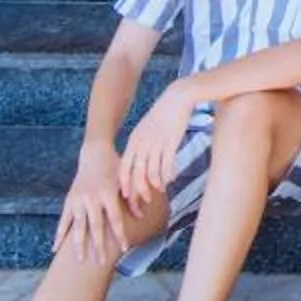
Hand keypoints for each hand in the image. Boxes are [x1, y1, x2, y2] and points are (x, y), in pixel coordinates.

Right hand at [56, 151, 132, 262]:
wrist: (95, 154)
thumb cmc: (116, 168)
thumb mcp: (127, 180)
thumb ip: (133, 198)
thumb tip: (142, 215)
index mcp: (107, 193)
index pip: (115, 218)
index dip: (120, 233)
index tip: (125, 248)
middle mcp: (91, 197)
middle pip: (96, 225)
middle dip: (99, 245)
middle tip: (101, 262)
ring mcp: (78, 200)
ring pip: (77, 225)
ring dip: (78, 244)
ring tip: (79, 260)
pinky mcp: (69, 200)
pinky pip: (63, 221)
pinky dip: (59, 235)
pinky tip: (56, 249)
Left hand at [117, 89, 194, 203]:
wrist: (176, 98)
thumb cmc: (162, 115)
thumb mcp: (145, 129)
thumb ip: (140, 146)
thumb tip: (140, 164)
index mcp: (133, 142)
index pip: (124, 169)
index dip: (125, 185)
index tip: (127, 197)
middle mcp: (142, 145)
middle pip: (136, 175)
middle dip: (138, 192)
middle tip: (144, 202)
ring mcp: (156, 144)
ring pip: (151, 173)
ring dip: (155, 185)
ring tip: (160, 191)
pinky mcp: (170, 142)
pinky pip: (166, 165)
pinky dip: (167, 176)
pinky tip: (171, 179)